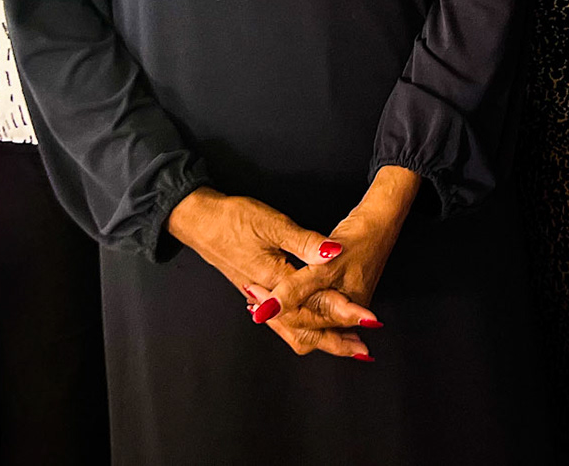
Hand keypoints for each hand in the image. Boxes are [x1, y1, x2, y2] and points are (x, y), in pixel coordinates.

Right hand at [166, 187, 364, 354]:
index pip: (315, 306)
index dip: (344, 314)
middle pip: (302, 328)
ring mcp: (258, 296)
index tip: (369, 321)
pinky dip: (301, 326)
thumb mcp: (273, 225)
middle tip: (362, 349)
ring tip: (345, 343)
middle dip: (333, 340)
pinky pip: (281, 319)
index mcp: (274, 279)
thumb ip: (305, 243)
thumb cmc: (233, 219)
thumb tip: (333, 252)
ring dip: (319, 336)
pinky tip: (312, 323)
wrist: (198, 220)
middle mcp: (265, 295)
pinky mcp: (255, 290)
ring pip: (290, 328)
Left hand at [241, 167, 421, 361]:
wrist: (382, 218)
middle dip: (281, 320)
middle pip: (307, 329)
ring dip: (287, 313)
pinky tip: (281, 295)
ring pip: (309, 318)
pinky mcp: (342, 288)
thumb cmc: (360, 239)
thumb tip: (268, 310)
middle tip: (255, 304)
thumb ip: (296, 290)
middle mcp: (345, 313)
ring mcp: (344, 301)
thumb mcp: (324, 266)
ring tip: (262, 303)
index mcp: (343, 312)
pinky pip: (315, 304)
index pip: (302, 325)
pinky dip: (296, 301)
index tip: (255, 301)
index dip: (276, 313)